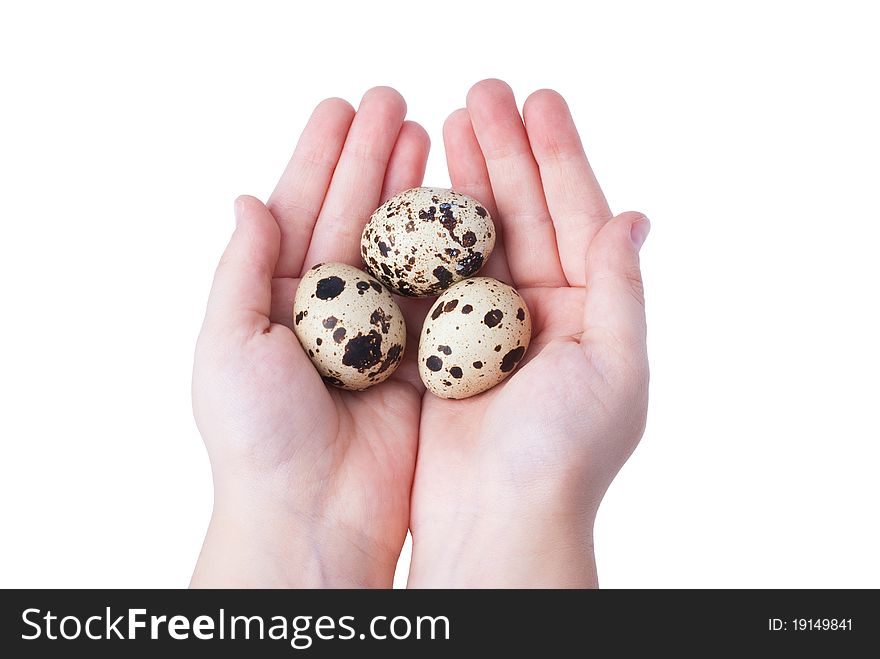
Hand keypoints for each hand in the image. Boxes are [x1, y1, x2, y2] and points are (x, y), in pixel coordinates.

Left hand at [191, 88, 429, 586]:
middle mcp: (329, 309)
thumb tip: (248, 196)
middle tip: (398, 101)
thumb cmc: (257, 437)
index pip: (299, 210)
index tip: (345, 108)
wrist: (314, 517)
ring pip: (398, 245)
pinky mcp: (420, 358)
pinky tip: (458, 203)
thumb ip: (239, 269)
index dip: (321, 157)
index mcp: (276, 299)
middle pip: (353, 216)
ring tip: (431, 133)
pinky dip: (446, 248)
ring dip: (412, 190)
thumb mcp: (227, 345)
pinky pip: (435, 292)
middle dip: (373, 158)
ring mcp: (378, 331)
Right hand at [408, 80, 649, 587]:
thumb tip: (633, 216)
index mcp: (590, 313)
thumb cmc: (565, 454)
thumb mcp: (615, 367)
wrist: (498, 522)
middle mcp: (542, 313)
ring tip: (446, 122)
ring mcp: (486, 326)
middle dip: (505, 152)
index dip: (559, 156)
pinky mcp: (441, 345)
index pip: (578, 217)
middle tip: (481, 93)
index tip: (537, 102)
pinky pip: (434, 275)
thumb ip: (619, 288)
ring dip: (463, 181)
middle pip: (524, 215)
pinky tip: (415, 190)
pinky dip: (426, 233)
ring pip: (476, 238)